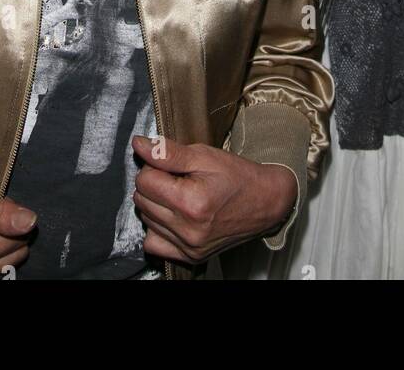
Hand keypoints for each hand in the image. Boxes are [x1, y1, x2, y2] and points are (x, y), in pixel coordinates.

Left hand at [132, 135, 296, 263]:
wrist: (265, 201)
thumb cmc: (237, 177)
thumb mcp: (204, 155)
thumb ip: (167, 152)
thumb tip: (138, 145)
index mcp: (192, 203)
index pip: (144, 180)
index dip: (154, 166)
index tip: (172, 165)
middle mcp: (189, 230)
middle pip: (142, 200)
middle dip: (154, 183)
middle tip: (177, 178)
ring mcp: (189, 247)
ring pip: (146, 219)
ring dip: (156, 204)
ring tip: (179, 194)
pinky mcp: (191, 257)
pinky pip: (153, 244)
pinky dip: (157, 228)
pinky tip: (173, 216)